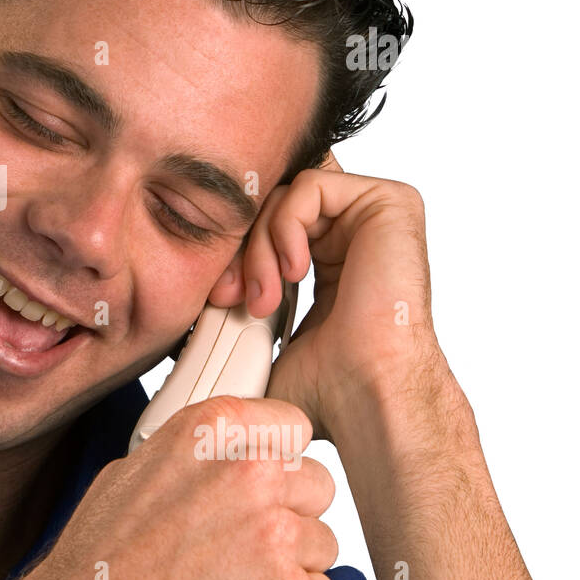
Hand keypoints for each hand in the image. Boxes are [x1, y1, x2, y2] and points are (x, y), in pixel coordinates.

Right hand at [0, 396, 338, 579]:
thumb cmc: (102, 554)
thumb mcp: (135, 470)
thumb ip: (197, 450)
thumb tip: (231, 449)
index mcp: (210, 429)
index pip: (291, 424)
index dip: (278, 454)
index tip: (267, 473)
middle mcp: (249, 472)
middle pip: (315, 484)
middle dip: (288, 510)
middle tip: (243, 535)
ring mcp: (274, 534)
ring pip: (321, 541)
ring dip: (290, 559)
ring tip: (234, 573)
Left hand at [221, 151, 447, 440]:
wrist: (364, 392)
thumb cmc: (327, 381)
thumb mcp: (262, 333)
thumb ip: (237, 300)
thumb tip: (190, 310)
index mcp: (327, 256)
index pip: (264, 225)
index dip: (235, 253)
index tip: (220, 298)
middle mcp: (351, 231)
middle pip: (270, 207)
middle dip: (241, 251)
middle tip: (230, 298)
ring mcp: (372, 215)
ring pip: (283, 198)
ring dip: (259, 247)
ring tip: (264, 298)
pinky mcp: (389, 202)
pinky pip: (309, 187)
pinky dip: (286, 227)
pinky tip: (294, 272)